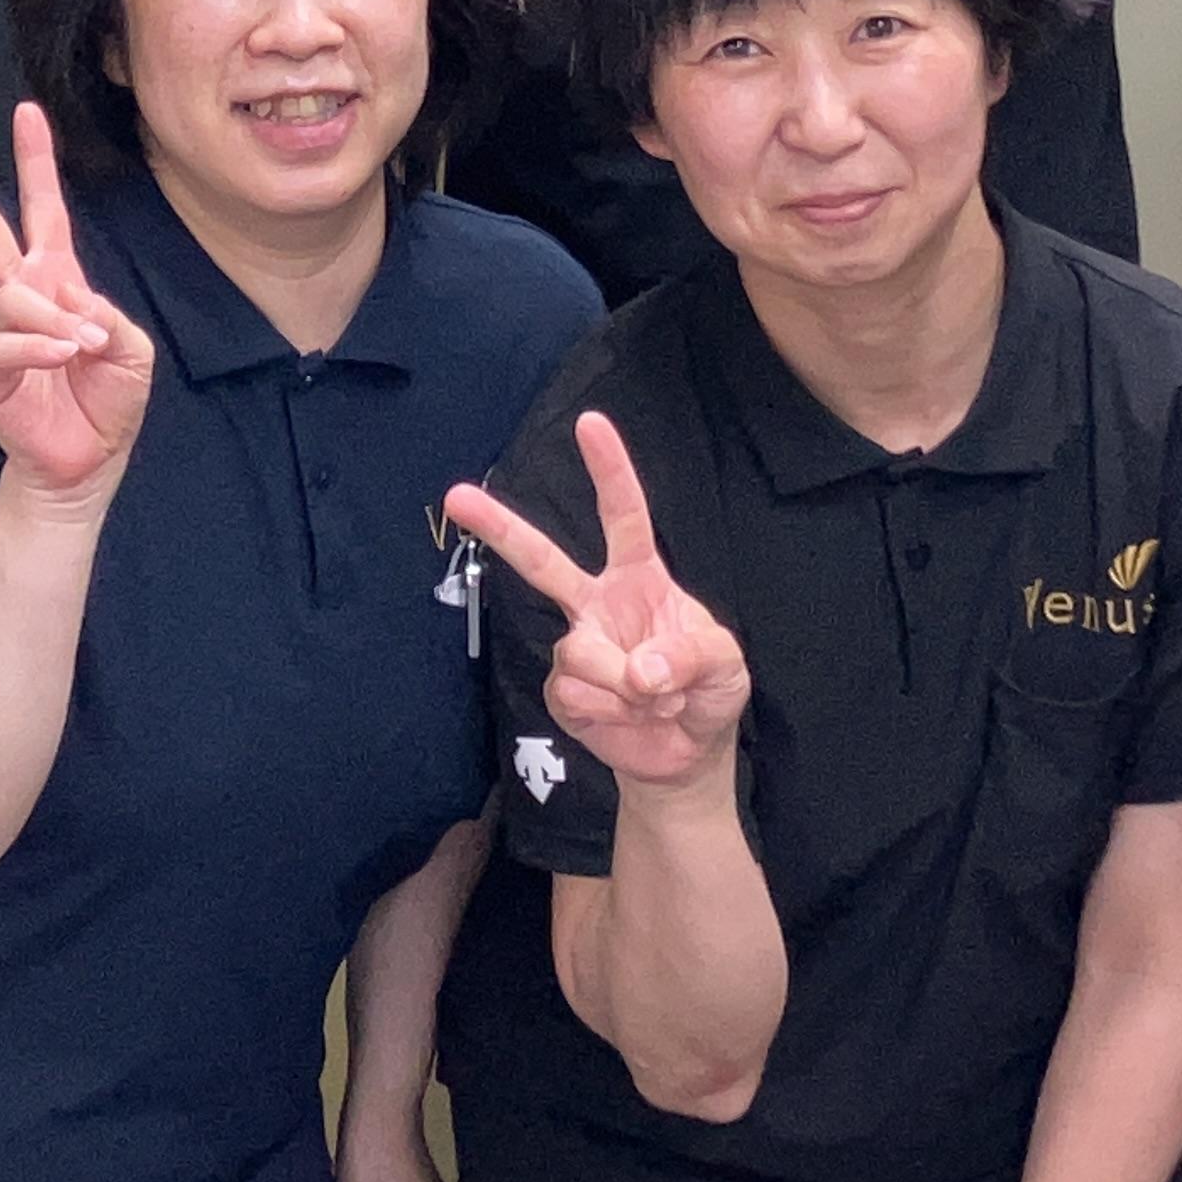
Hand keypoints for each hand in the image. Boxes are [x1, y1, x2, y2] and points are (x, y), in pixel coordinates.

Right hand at [0, 104, 152, 499]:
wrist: (86, 463)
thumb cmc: (107, 402)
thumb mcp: (132, 350)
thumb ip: (106, 314)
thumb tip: (66, 302)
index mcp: (57, 280)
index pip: (44, 211)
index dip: (37, 163)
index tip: (26, 112)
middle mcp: (20, 297)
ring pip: (12, 296)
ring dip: (53, 318)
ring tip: (81, 348)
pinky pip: (3, 344)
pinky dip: (37, 347)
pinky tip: (60, 357)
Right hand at [442, 413, 751, 792]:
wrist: (688, 757)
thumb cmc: (709, 693)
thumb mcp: (726, 665)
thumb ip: (690, 656)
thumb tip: (639, 669)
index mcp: (640, 580)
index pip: (623, 515)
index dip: (609, 469)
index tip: (590, 424)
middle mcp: (599, 605)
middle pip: (543, 560)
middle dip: (499, 527)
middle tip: (456, 496)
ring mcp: (577, 646)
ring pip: (577, 649)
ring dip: (622, 681)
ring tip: (653, 697)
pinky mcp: (565, 693)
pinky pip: (573, 692)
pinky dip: (611, 710)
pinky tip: (629, 716)